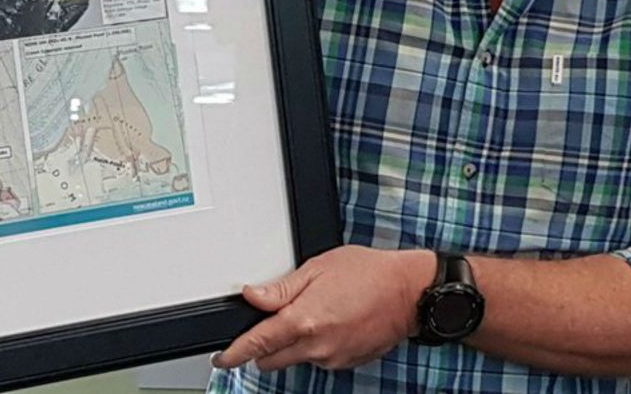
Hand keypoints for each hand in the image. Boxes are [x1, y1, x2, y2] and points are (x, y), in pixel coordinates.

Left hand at [212, 246, 433, 372]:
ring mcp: (332, 358)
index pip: (257, 344)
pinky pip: (319, 360)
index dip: (233, 354)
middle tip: (271, 325)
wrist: (409, 293)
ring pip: (296, 360)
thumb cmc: (369, 274)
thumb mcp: (318, 268)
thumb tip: (253, 296)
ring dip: (293, 345)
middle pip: (271, 361)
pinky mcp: (346, 363)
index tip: (222, 357)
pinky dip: (316, 346)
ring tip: (314, 314)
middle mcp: (316, 345)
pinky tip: (331, 323)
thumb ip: (282, 288)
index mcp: (304, 320)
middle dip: (264, 348)